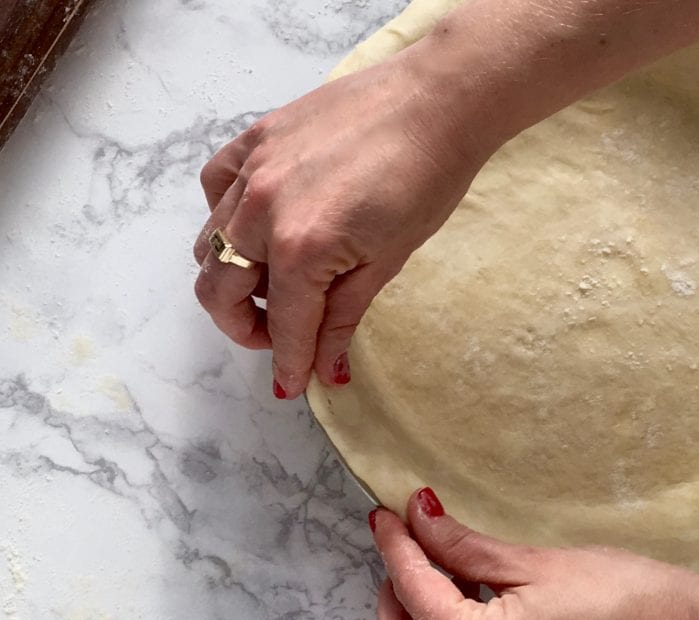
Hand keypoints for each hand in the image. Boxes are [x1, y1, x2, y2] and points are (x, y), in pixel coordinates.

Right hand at [193, 51, 494, 397]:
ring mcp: (252, 170)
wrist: (437, 102)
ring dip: (233, 277)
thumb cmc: (427, 180)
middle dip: (245, 328)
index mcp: (301, 249)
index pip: (283, 325)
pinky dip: (225, 216)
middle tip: (280, 338)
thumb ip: (343, 318)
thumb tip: (325, 368)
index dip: (289, 363)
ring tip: (277, 282)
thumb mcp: (387, 262)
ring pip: (210, 244)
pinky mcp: (254, 139)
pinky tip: (258, 224)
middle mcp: (262, 211)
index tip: (292, 385)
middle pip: (220, 291)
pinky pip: (215, 187)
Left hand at [369, 488, 698, 619]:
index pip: (414, 593)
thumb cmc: (627, 600)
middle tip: (404, 542)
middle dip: (393, 591)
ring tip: (434, 564)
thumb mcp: (535, 561)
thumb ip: (465, 546)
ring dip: (416, 616)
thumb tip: (423, 520)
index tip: (389, 516)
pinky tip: (464, 598)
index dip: (396, 547)